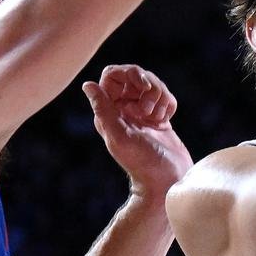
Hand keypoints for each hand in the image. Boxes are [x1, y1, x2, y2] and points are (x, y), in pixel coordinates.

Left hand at [82, 65, 193, 200]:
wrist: (167, 181)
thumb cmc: (142, 163)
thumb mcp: (120, 137)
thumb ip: (103, 110)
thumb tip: (87, 85)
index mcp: (109, 112)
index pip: (113, 74)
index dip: (129, 74)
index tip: (142, 87)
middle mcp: (123, 110)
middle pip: (136, 75)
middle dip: (149, 86)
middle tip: (149, 110)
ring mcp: (142, 113)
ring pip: (153, 84)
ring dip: (160, 96)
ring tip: (158, 119)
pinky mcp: (160, 118)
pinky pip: (166, 97)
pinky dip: (169, 104)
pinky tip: (166, 121)